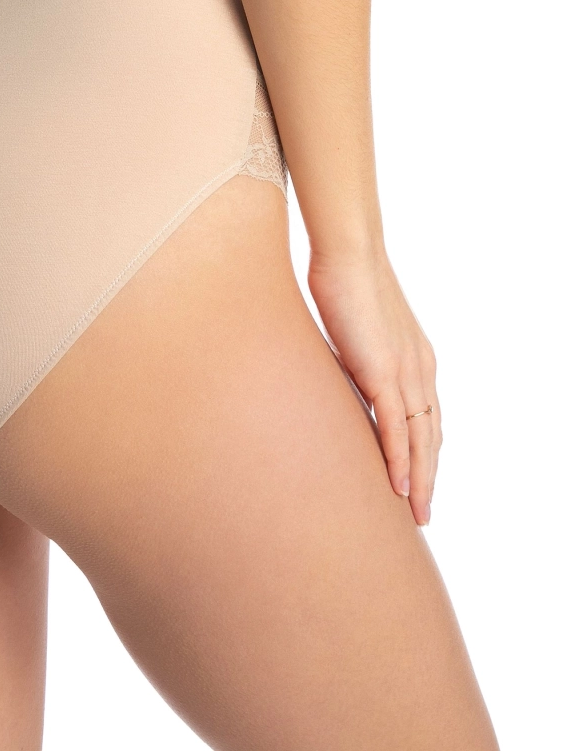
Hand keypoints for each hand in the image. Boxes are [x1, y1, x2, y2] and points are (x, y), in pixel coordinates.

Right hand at [307, 250, 440, 525]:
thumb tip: (334, 373)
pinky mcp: (385, 372)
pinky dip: (400, 460)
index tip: (416, 478)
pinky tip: (397, 485)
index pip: (427, 418)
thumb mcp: (353, 329)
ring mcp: (406, 372)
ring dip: (420, 479)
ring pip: (421, 440)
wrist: (348, 254)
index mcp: (415, 359)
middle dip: (428, 476)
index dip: (424, 451)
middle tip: (421, 512)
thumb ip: (352, 357)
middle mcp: (420, 370)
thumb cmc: (344, 281)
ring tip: (415, 511)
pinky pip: (397, 427)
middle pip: (432, 436)